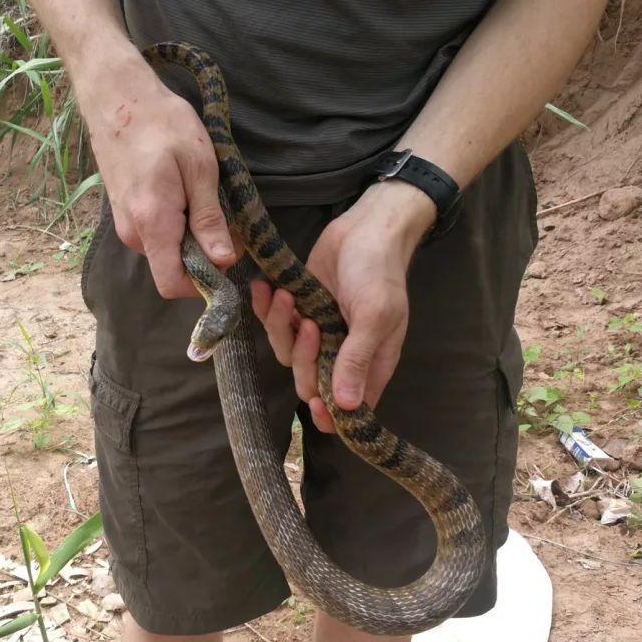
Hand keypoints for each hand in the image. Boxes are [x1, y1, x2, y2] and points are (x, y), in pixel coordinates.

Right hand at [78, 47, 236, 298]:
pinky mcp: (124, 212)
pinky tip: (183, 190)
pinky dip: (176, 223)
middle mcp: (134, 233)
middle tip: (224, 217)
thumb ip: (209, 220)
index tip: (228, 257)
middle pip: (173, 268)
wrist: (117, 96)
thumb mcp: (200, 168)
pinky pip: (156, 233)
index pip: (173, 285)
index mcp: (153, 225)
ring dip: (190, 235)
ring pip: (166, 249)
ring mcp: (125, 224)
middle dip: (203, 253)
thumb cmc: (162, 124)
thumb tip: (224, 262)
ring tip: (201, 194)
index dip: (204, 283)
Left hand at [252, 181, 435, 432]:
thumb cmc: (379, 271)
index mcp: (371, 363)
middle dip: (303, 358)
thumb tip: (348, 406)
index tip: (314, 403)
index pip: (348, 407)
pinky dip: (267, 309)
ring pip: (288, 352)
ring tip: (286, 298)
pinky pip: (276, 323)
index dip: (329, 413)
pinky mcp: (299, 309)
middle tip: (310, 325)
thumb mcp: (375, 315)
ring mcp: (319, 332)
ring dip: (281, 328)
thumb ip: (357, 359)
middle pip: (310, 380)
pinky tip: (263, 289)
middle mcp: (342, 353)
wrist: (366, 227)